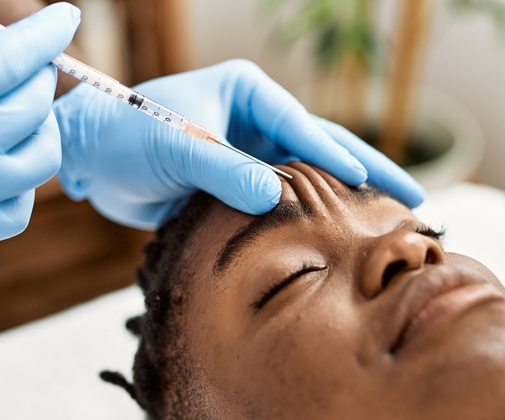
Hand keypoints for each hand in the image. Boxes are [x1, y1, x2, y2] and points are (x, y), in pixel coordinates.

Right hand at [0, 0, 80, 255]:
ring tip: (21, 110)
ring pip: (39, 161)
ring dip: (41, 127)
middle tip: (29, 60)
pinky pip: (16, 211)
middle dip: (40, 73)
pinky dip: (21, 183)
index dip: (48, 31)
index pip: (14, 56)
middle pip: (34, 106)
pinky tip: (0, 162)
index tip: (66, 16)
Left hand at [54, 59, 424, 228]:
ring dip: (348, 201)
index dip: (337, 156)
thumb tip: (272, 195)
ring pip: (311, 181)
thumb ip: (221, 167)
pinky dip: (312, 222)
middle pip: (326, 149)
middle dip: (370, 173)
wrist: (89, 159)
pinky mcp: (240, 187)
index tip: (369, 183)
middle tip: (416, 199)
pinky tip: (340, 241)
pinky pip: (284, 206)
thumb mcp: (174, 145)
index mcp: (249, 93)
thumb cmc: (123, 135)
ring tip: (393, 223)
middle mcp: (258, 121)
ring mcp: (253, 155)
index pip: (303, 126)